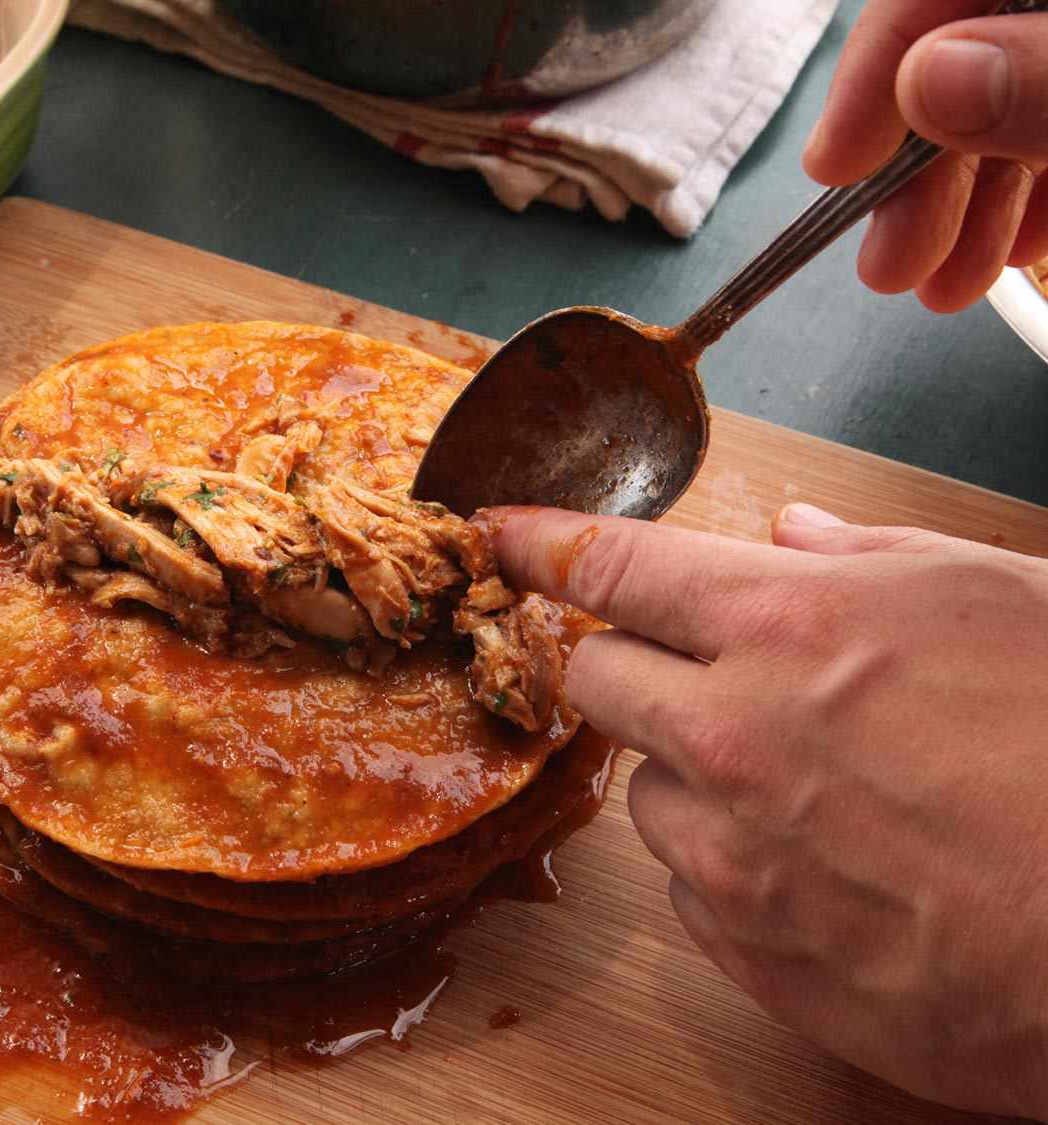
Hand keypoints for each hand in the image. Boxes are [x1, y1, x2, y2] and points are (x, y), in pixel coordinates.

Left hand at [484, 503, 1047, 1116]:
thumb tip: (790, 537)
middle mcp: (730, 735)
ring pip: (643, 787)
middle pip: (593, 678)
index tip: (498, 535)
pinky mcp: (749, 948)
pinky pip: (686, 885)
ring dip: (692, 771)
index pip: (609, 565)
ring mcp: (730, 852)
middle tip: (700, 671)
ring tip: (811, 784)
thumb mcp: (996, 599)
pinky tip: (823, 862)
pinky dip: (728, 861)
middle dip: (628, 663)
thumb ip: (866, 558)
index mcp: (784, 625)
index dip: (540, 541)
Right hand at [804, 0, 1047, 311]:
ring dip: (964, 208)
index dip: (874, 76)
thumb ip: (1045, 72)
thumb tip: (930, 82)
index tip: (834, 167)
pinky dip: (1028, 197)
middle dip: (915, 175)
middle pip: (958, 62)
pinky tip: (1012, 249)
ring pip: (1006, 111)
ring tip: (941, 287)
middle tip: (888, 264)